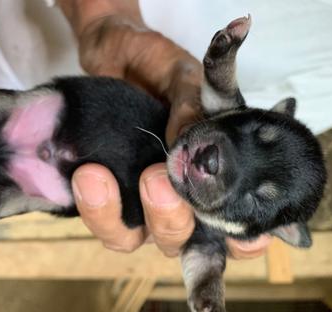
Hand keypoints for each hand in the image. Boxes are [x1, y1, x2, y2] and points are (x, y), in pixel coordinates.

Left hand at [61, 0, 271, 256]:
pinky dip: (92, 205)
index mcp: (212, 177)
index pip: (236, 225)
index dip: (245, 241)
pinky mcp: (102, 197)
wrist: (115, 49)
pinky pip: (98, 220)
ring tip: (99, 176)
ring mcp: (139, 203)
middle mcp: (178, 199)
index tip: (244, 236)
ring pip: (134, 239)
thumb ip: (192, 107)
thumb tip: (189, 140)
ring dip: (119, 217)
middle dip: (172, 218)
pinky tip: (86, 175)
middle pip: (182, 239)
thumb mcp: (184, 78)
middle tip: (156, 179)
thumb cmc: (161, 66)